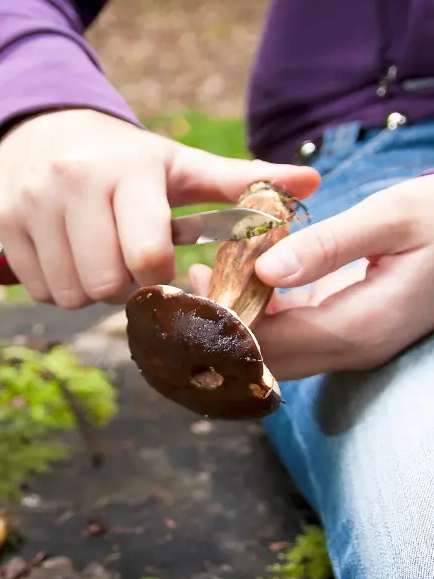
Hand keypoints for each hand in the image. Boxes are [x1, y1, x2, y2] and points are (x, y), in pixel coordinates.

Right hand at [0, 109, 319, 308]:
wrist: (45, 126)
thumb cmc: (126, 158)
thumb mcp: (181, 164)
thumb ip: (243, 181)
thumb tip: (313, 184)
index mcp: (128, 170)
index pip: (147, 254)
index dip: (162, 278)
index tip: (164, 269)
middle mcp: (74, 183)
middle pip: (104, 284)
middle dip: (124, 288)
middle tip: (130, 265)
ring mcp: (32, 202)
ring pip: (68, 292)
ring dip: (91, 290)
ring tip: (101, 258)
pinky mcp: (4, 221)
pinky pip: (36, 288)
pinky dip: (59, 286)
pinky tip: (71, 257)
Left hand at [190, 176, 433, 379]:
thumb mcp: (391, 219)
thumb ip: (328, 247)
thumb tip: (265, 272)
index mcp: (360, 326)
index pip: (272, 344)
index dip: (226, 323)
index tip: (193, 288)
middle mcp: (354, 347)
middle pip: (268, 359)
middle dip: (222, 327)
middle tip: (188, 281)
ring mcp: (352, 343)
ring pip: (277, 349)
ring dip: (237, 320)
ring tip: (202, 273)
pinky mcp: (349, 327)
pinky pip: (293, 331)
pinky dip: (261, 310)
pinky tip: (242, 274)